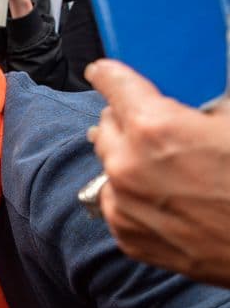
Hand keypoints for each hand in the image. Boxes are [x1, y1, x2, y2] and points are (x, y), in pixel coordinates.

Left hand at [86, 59, 229, 286]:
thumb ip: (206, 103)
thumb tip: (194, 95)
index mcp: (154, 128)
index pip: (113, 85)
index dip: (108, 74)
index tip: (101, 71)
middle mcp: (126, 165)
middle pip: (106, 126)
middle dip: (123, 119)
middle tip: (147, 120)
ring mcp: (122, 204)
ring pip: (109, 165)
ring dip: (127, 158)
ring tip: (162, 162)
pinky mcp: (127, 236)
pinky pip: (116, 202)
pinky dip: (132, 193)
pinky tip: (163, 194)